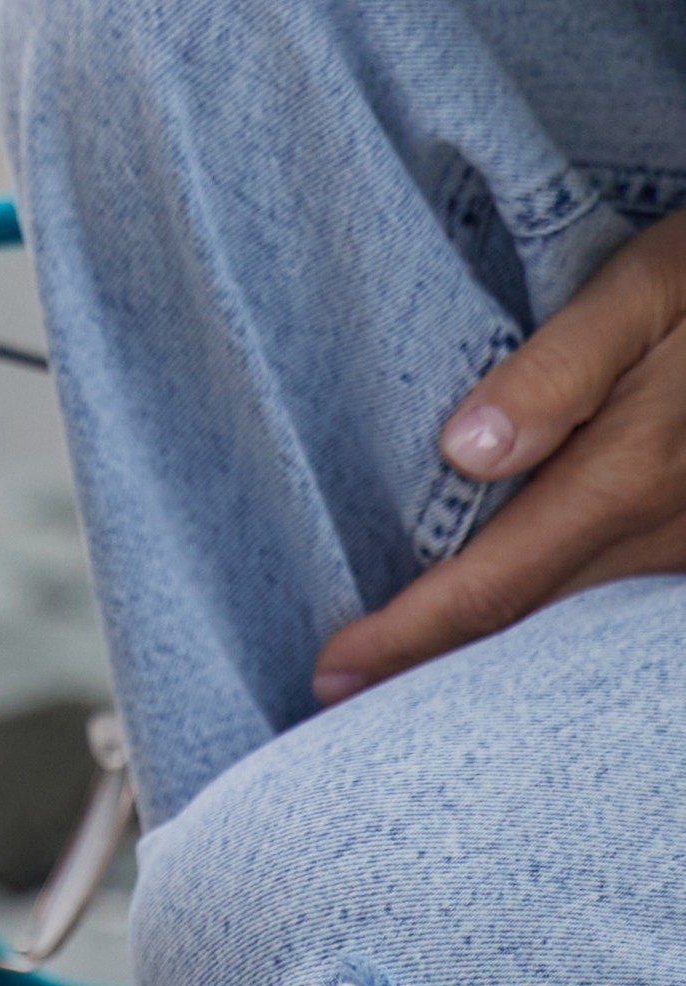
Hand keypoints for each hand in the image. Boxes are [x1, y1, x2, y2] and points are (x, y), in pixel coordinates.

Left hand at [312, 203, 685, 702]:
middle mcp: (666, 529)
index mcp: (630, 473)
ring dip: (493, 649)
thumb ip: (559, 369)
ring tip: (408, 667)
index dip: (412, 635)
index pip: (496, 582)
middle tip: (341, 698)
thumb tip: (464, 450)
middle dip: (435, 664)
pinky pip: (618, 594)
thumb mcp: (645, 287)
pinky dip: (552, 614)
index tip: (334, 672)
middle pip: (531, 623)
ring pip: (577, 619)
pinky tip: (508, 618)